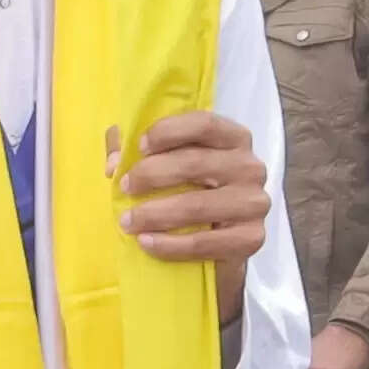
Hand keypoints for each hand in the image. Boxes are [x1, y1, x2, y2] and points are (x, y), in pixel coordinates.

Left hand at [114, 107, 273, 269]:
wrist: (219, 245)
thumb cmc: (190, 192)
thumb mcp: (168, 163)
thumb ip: (136, 152)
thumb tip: (114, 162)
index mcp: (235, 139)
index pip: (204, 124)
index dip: (169, 131)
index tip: (139, 147)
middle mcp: (250, 167)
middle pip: (195, 163)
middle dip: (151, 175)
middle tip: (124, 188)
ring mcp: (254, 204)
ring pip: (197, 205)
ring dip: (154, 213)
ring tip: (127, 221)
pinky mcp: (251, 238)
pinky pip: (204, 242)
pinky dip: (170, 244)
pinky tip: (146, 242)